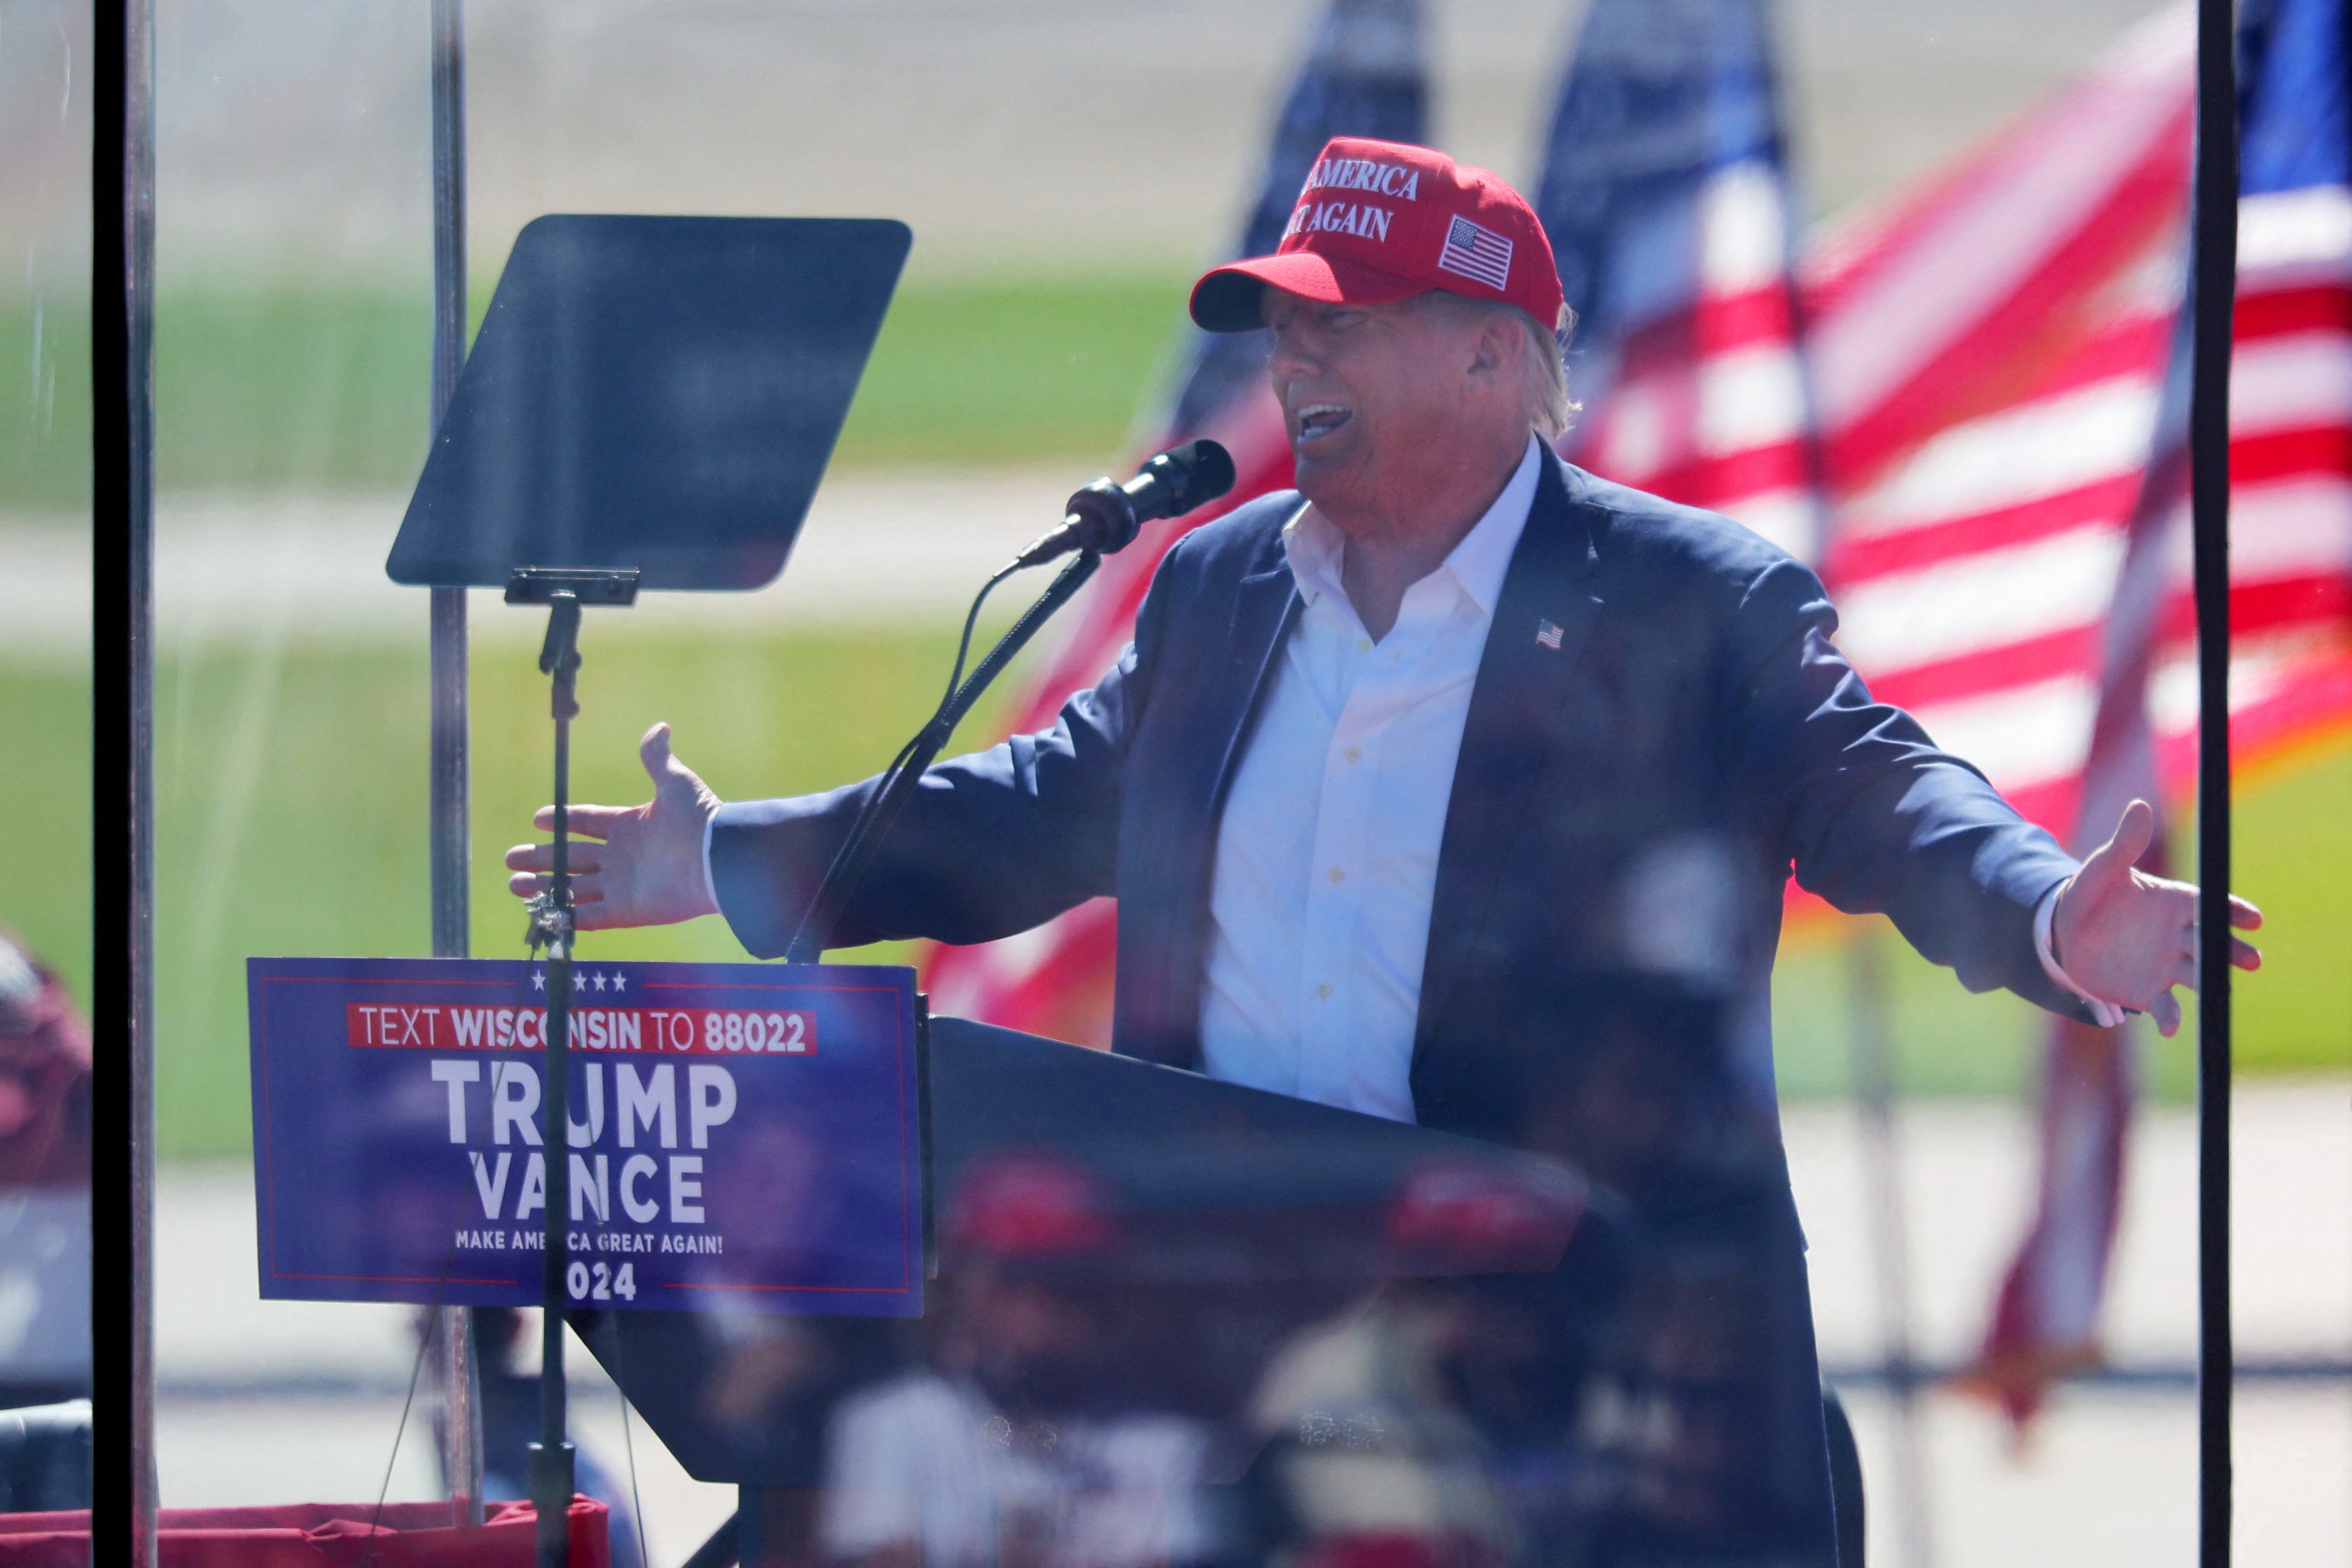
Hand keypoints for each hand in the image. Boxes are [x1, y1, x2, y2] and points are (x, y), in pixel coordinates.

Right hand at [505, 723, 721, 930]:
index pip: (587, 822)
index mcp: (629, 825)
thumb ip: (657, 758)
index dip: (562, 821)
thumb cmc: (698, 818)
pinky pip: (590, 917)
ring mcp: (623, 886)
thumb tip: (659, 727)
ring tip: (514, 885)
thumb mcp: (675, 782)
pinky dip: (566, 918)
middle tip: (511, 859)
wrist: (718, 858)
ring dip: (544, 888)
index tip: (536, 819)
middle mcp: (623, 857)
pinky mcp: (627, 911)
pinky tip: (542, 915)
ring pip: (574, 889)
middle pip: (572, 858)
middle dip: (541, 859)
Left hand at [2051, 798, 2262, 1035]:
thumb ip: (2123, 843)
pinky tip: (2169, 1025)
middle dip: (2233, 950)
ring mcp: (2167, 965)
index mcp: (2175, 902)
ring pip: (2198, 974)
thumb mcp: (2102, 869)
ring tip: (2218, 986)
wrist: (2060, 933)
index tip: (2253, 918)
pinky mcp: (2148, 992)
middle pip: (2214, 944)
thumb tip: (2139, 804)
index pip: (2212, 906)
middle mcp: (2179, 935)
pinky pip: (2167, 1007)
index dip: (2234, 911)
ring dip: (2211, 981)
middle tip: (2251, 959)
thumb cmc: (2088, 895)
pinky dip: (2171, 1017)